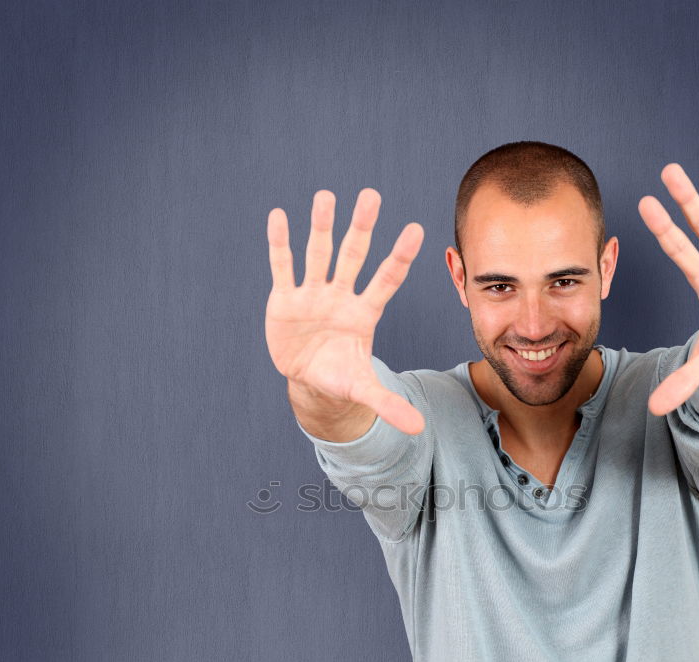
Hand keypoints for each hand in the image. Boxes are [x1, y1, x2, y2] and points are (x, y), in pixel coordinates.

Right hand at [266, 188, 425, 433]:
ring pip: (318, 254)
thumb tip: (419, 429)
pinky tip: (279, 215)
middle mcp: (340, 296)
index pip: (386, 280)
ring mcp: (312, 295)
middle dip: (361, 228)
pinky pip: (283, 267)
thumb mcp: (363, 390)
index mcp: (364, 314)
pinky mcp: (285, 299)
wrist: (309, 380)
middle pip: (353, 256)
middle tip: (371, 196)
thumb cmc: (341, 377)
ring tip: (327, 196)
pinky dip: (280, 243)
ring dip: (321, 226)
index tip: (416, 231)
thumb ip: (389, 404)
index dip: (399, 257)